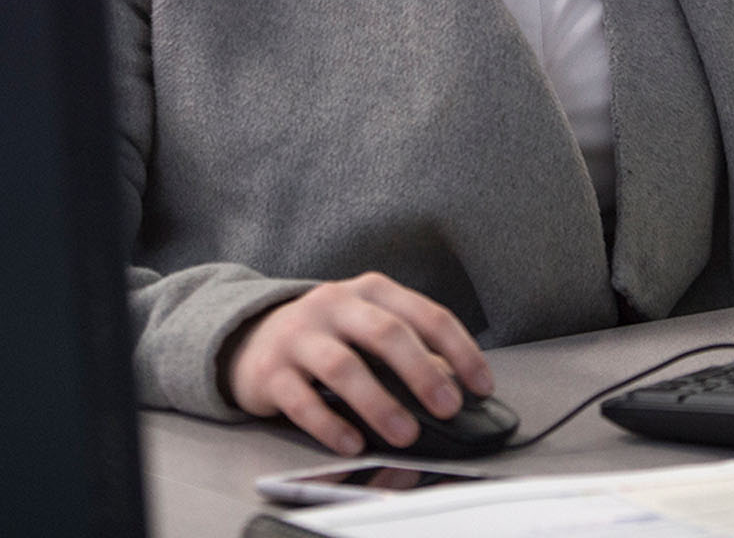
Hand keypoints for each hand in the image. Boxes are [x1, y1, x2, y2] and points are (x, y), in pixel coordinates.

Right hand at [226, 272, 493, 454]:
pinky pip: (301, 400)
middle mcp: (334, 304)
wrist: (252, 337)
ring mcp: (299, 335)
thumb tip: (454, 387)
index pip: (425, 313)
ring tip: (405, 433)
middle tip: (448, 407)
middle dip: (422, 372)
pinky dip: (330, 425)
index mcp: (370, 290)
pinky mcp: (270, 371)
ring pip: (343, 366)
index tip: (481, 385)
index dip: (459, 349)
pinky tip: (352, 443)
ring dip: (379, 403)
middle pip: (385, 333)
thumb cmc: (328, 335)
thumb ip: (408, 349)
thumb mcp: (369, 328)